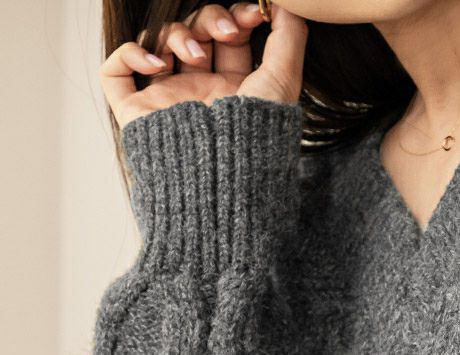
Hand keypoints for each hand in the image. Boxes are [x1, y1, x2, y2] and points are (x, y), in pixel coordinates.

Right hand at [100, 2, 307, 129]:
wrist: (222, 178)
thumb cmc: (257, 136)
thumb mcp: (282, 82)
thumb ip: (289, 38)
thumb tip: (288, 3)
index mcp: (234, 91)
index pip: (227, 36)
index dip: (236, 15)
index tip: (254, 14)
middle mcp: (200, 94)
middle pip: (194, 32)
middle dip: (209, 19)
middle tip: (225, 32)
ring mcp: (166, 101)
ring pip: (159, 42)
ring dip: (178, 35)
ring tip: (196, 58)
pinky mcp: (136, 112)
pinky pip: (116, 70)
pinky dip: (131, 54)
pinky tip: (158, 64)